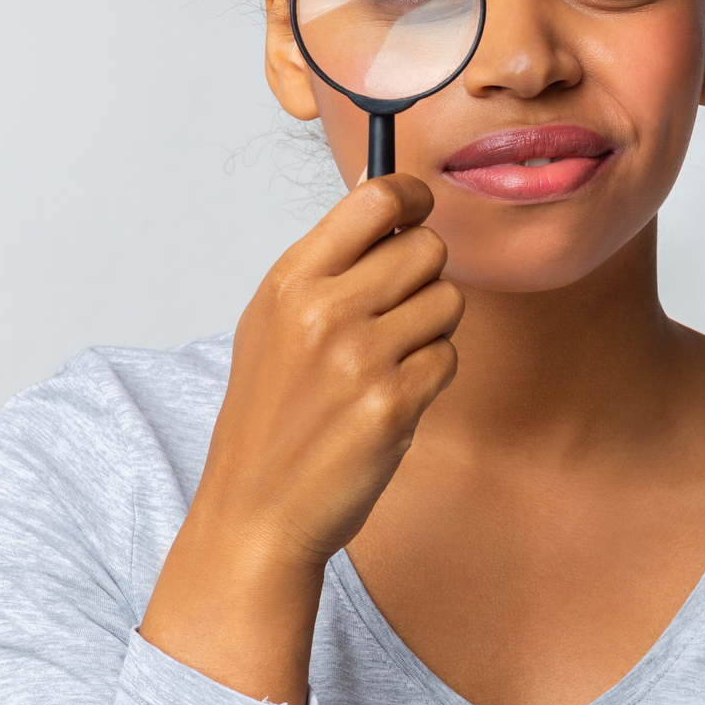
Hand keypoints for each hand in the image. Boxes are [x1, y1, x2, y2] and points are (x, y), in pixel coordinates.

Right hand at [138, 174, 461, 704]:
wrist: (257, 509)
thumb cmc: (269, 415)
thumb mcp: (271, 322)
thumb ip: (326, 263)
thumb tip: (385, 195)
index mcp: (290, 280)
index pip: (376, 198)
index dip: (411, 198)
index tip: (416, 212)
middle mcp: (324, 310)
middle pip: (426, 249)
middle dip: (423, 277)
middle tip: (394, 312)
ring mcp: (360, 357)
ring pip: (447, 303)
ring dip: (429, 331)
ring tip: (385, 363)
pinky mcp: (393, 404)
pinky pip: (447, 359)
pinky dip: (428, 378)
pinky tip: (389, 400)